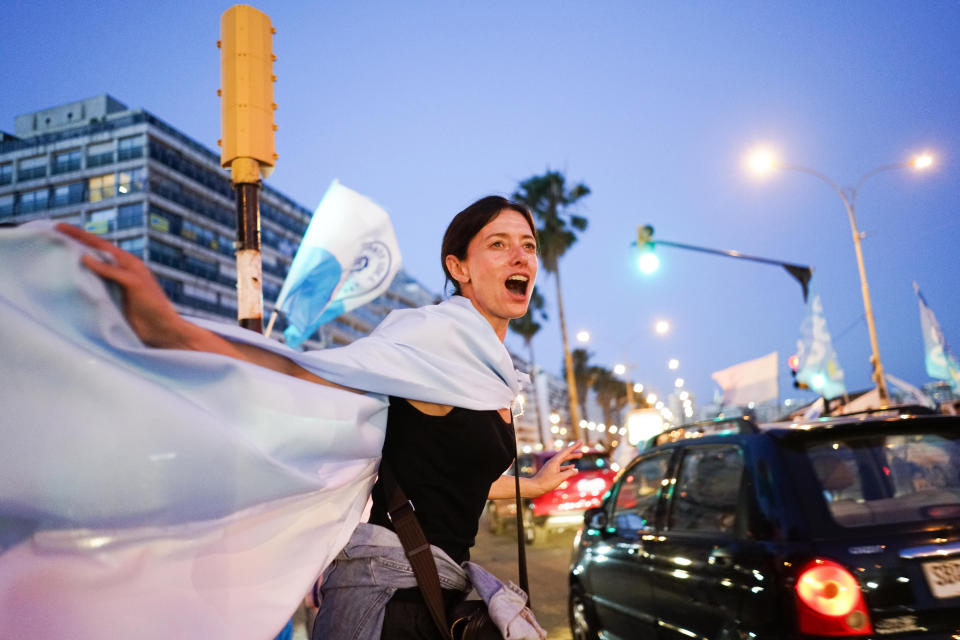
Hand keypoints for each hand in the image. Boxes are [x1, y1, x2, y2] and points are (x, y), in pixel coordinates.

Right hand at [56, 223, 194, 348]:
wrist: (160, 330)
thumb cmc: (153, 303)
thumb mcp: (133, 282)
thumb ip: (111, 270)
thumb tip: (84, 257)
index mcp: (127, 262)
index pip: (99, 244)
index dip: (79, 235)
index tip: (59, 226)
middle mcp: (118, 272)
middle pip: (91, 255)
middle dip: (73, 246)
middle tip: (50, 238)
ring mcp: (112, 286)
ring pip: (88, 272)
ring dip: (73, 265)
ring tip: (51, 256)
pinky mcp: (109, 301)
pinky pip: (89, 289)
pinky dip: (77, 284)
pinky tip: (64, 282)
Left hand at [530, 441, 583, 495]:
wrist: (534, 487)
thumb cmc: (546, 483)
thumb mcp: (559, 478)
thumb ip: (569, 473)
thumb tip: (576, 470)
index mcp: (555, 461)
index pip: (566, 451)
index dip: (574, 446)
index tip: (580, 441)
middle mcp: (553, 462)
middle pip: (565, 454)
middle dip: (574, 450)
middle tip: (581, 445)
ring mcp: (552, 466)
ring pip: (564, 460)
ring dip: (572, 457)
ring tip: (580, 455)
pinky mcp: (552, 471)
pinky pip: (562, 466)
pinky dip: (568, 466)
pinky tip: (572, 467)